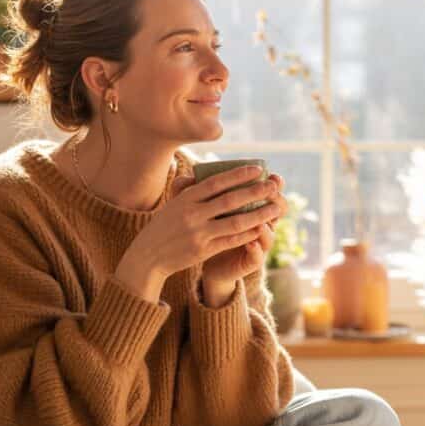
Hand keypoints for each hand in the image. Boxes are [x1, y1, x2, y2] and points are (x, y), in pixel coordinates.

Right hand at [122, 165, 283, 280]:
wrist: (148, 256)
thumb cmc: (164, 225)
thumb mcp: (172, 203)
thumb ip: (189, 187)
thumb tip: (204, 170)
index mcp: (186, 199)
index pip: (216, 182)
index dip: (238, 174)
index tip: (257, 169)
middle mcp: (192, 214)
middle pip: (231, 200)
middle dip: (255, 192)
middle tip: (273, 186)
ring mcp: (198, 233)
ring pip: (236, 222)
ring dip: (259, 214)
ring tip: (276, 207)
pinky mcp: (203, 250)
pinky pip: (231, 240)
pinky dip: (248, 233)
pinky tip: (262, 227)